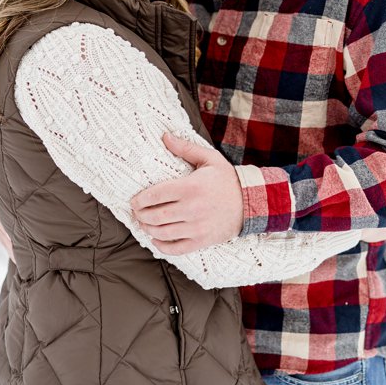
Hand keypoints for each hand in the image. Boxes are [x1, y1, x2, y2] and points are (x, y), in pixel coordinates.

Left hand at [129, 130, 245, 253]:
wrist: (252, 203)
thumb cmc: (227, 179)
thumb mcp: (208, 158)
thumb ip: (185, 148)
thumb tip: (164, 136)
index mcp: (190, 187)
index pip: (156, 195)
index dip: (140, 200)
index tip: (134, 200)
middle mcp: (191, 209)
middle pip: (156, 216)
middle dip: (141, 215)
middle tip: (135, 212)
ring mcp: (197, 228)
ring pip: (164, 233)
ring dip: (148, 230)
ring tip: (143, 224)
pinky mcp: (203, 241)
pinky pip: (178, 248)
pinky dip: (163, 247)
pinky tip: (156, 240)